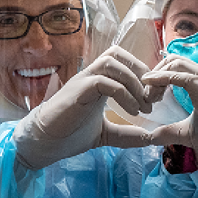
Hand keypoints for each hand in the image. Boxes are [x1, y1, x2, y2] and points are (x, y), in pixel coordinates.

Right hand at [13, 46, 153, 168]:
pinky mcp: (78, 90)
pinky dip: (123, 93)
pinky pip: (103, 81)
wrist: (44, 142)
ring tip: (143, 105)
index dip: (142, 74)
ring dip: (133, 82)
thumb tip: (150, 138)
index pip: (122, 61)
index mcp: (98, 81)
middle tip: (152, 97)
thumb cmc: (70, 134)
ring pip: (112, 63)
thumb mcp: (106, 133)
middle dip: (140, 72)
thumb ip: (127, 134)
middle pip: (118, 54)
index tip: (153, 97)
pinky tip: (132, 111)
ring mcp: (83, 80)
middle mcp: (90, 75)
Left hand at [142, 56, 197, 169]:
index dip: (160, 77)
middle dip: (156, 74)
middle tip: (148, 96)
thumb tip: (150, 137)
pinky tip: (150, 86)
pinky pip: (177, 75)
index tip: (151, 97)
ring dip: (157, 77)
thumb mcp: (187, 132)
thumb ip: (169, 131)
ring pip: (174, 64)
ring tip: (150, 97)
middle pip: (174, 60)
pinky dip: (161, 78)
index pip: (178, 67)